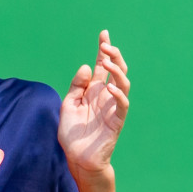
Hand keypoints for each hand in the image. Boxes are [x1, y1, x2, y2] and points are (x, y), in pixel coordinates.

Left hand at [59, 30, 129, 180]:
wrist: (77, 158)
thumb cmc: (73, 133)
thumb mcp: (69, 104)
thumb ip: (77, 86)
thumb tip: (87, 66)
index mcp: (94, 91)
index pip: (102, 66)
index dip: (104, 50)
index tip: (104, 33)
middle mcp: (106, 96)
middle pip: (115, 71)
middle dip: (114, 56)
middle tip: (107, 45)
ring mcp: (113, 108)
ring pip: (123, 84)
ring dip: (118, 71)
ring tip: (110, 61)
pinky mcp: (117, 121)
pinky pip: (122, 105)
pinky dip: (119, 95)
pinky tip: (111, 87)